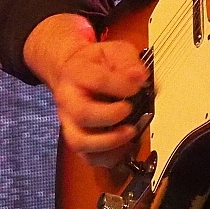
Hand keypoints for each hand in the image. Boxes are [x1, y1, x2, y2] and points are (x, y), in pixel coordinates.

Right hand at [23, 13, 150, 167]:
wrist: (71, 72)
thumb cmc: (94, 63)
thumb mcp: (113, 50)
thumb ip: (128, 61)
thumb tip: (139, 76)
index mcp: (77, 74)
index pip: (96, 81)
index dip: (119, 85)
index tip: (137, 85)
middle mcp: (69, 100)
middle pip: (83, 114)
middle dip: (111, 116)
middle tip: (129, 109)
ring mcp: (70, 122)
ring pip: (80, 141)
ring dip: (109, 142)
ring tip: (129, 133)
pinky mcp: (77, 137)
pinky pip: (87, 156)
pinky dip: (107, 158)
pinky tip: (124, 148)